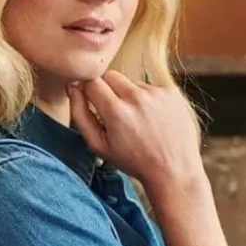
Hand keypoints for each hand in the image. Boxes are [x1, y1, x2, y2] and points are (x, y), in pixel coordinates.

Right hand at [67, 70, 203, 195]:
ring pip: (131, 82)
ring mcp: (157, 93)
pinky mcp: (171, 92)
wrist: (173, 169)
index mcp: (116, 112)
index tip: (92, 101)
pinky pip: (150, 86)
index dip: (88, 90)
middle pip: (110, 75)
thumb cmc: (133, 161)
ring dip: (129, 95)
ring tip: (137, 119)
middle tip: (114, 112)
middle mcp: (137, 97)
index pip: (91, 81)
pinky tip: (152, 118)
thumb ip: (80, 114)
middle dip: (107, 89)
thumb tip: (72, 87)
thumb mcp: (99, 145)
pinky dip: (148, 98)